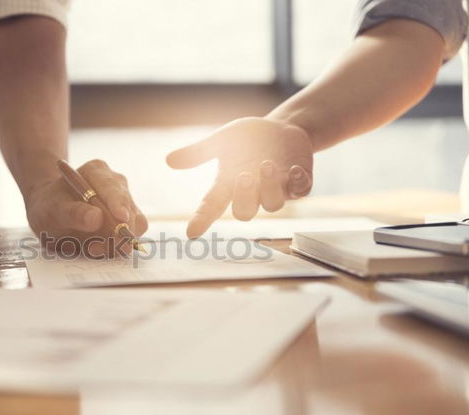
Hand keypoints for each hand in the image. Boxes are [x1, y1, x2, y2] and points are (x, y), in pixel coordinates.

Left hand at [24, 159, 147, 255]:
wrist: (51, 213)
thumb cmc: (50, 206)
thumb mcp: (53, 209)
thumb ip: (73, 213)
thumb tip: (97, 218)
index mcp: (96, 171)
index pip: (113, 188)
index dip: (118, 204)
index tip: (121, 219)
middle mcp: (115, 183)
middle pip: (128, 207)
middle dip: (117, 230)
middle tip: (95, 247)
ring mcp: (124, 201)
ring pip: (135, 223)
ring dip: (117, 241)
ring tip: (91, 248)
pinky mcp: (128, 218)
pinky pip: (132, 234)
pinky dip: (117, 245)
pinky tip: (97, 246)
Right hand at [166, 117, 313, 237]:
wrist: (281, 129)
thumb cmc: (247, 139)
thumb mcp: (221, 140)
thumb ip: (198, 152)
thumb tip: (168, 160)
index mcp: (229, 185)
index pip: (211, 207)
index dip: (201, 220)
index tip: (191, 232)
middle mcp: (252, 192)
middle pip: (244, 211)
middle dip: (244, 197)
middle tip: (243, 175)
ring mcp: (276, 189)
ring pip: (273, 204)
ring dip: (269, 187)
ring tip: (266, 164)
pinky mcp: (299, 183)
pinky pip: (300, 191)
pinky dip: (298, 182)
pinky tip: (294, 168)